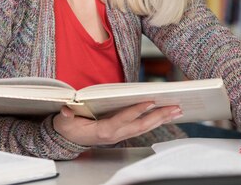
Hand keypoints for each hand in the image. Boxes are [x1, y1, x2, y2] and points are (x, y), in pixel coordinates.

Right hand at [53, 102, 182, 145]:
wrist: (68, 138)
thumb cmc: (68, 126)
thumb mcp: (63, 120)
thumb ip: (65, 114)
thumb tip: (66, 109)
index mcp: (102, 130)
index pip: (122, 120)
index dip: (136, 111)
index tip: (150, 102)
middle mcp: (115, 135)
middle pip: (140, 126)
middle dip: (159, 116)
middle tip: (175, 107)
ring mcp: (120, 135)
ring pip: (144, 128)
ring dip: (161, 119)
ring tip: (177, 110)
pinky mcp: (123, 133)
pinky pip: (142, 128)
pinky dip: (155, 121)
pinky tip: (166, 115)